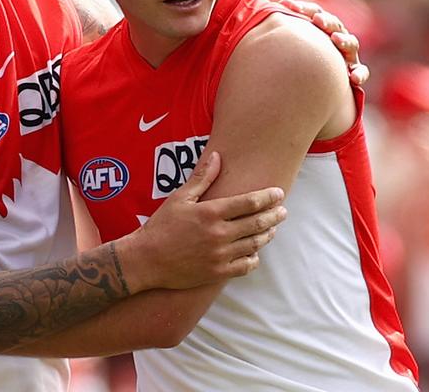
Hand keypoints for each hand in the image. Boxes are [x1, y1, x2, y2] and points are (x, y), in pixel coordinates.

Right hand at [119, 151, 286, 290]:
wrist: (146, 260)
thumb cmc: (161, 226)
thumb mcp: (179, 198)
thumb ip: (201, 178)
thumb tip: (217, 156)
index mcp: (211, 212)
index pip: (250, 202)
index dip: (268, 197)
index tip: (278, 194)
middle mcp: (219, 234)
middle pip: (258, 223)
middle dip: (275, 215)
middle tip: (283, 211)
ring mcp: (220, 255)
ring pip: (255, 244)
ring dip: (267, 234)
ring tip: (272, 228)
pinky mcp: (218, 272)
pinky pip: (246, 265)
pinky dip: (254, 257)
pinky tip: (254, 251)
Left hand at [276, 0, 368, 85]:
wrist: (316, 81)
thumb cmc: (300, 57)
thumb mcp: (290, 42)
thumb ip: (280, 28)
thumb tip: (264, 9)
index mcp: (321, 26)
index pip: (314, 12)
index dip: (303, 9)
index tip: (288, 5)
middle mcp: (336, 36)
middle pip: (334, 24)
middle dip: (326, 21)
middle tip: (317, 20)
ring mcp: (348, 53)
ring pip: (350, 43)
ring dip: (344, 40)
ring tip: (336, 40)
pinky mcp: (354, 71)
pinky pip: (361, 72)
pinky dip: (359, 74)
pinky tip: (353, 79)